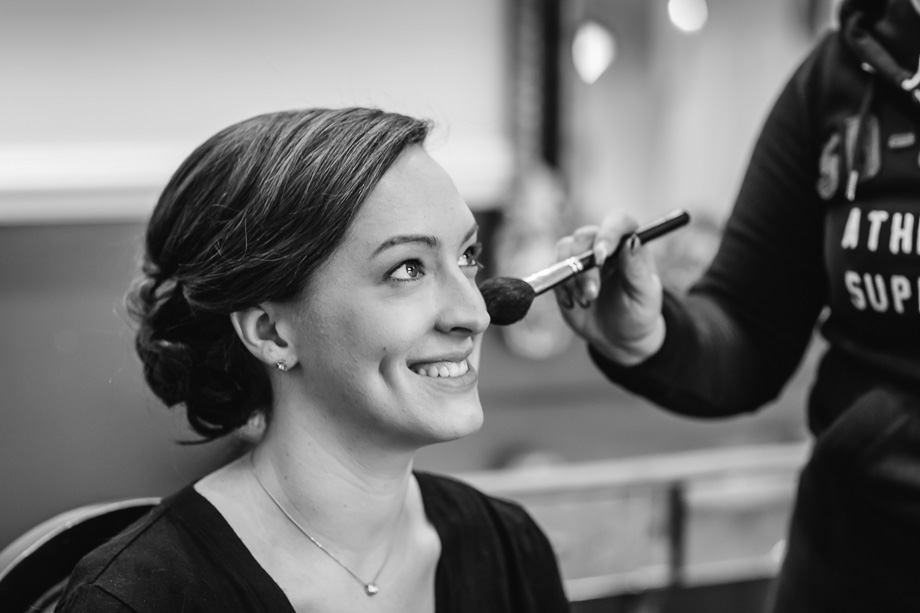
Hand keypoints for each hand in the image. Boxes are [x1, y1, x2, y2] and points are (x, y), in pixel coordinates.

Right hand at [554, 210, 665, 365]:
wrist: (619, 336)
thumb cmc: (638, 312)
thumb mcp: (645, 295)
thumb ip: (637, 269)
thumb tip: (632, 241)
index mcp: (628, 244)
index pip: (618, 221)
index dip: (608, 232)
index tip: (602, 255)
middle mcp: (603, 245)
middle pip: (584, 236)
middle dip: (585, 267)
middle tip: (592, 294)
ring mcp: (581, 258)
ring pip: (564, 249)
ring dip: (571, 276)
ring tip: (585, 301)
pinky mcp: (564, 274)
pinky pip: (553, 270)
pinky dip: (560, 287)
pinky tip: (573, 304)